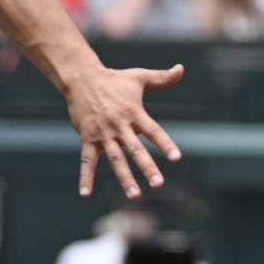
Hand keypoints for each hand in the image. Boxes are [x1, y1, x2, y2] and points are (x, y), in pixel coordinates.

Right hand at [65, 63, 184, 198]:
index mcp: (134, 112)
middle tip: (158, 183)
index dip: (164, 144)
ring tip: (134, 195)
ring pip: (116, 159)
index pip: (153, 130)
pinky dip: (85, 177)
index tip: (176, 158)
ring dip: (125, 177)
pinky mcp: (87, 138)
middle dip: (147, 167)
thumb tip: (181, 68)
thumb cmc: (114, 79)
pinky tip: (85, 193)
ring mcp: (103, 133)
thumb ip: (162, 77)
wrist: (82, 78)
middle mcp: (119, 125)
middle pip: (135, 149)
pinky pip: (86, 160)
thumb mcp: (139, 76)